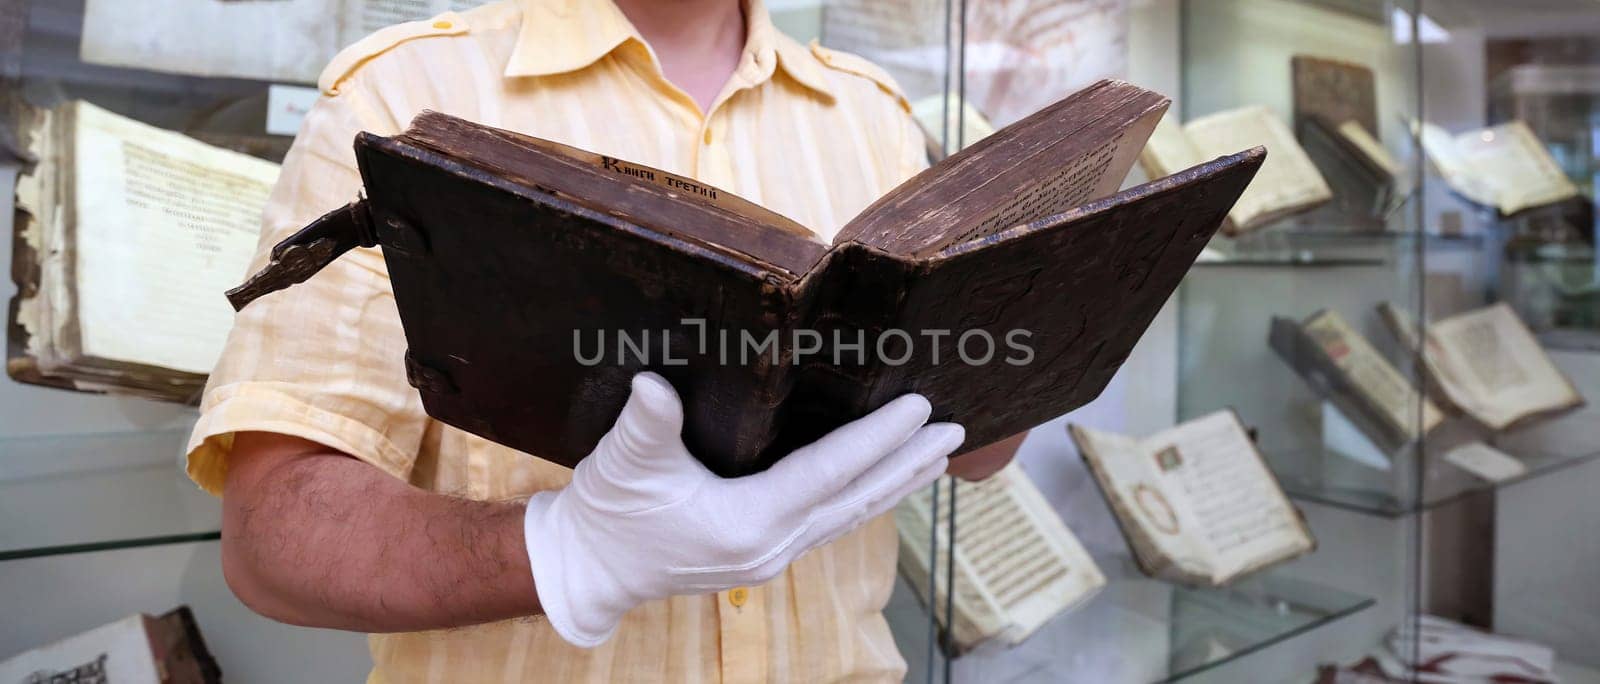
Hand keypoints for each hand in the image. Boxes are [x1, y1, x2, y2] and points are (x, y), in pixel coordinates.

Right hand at [523, 372, 962, 646]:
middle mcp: (772, 545)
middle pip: (857, 499)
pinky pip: (831, 522)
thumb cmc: (608, 514)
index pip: (830, 472)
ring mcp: (772, 554)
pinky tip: (881, 481)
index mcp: (748, 522)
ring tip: (938, 454)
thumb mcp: (623, 463)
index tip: (920, 409)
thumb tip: (652, 386)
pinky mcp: (765, 552)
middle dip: (910, 464)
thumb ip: (646, 424)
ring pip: (850, 515)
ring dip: (896, 483)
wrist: (590, 569)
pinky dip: (864, 496)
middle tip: (957, 431)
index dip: (878, 438)